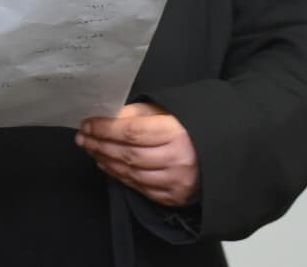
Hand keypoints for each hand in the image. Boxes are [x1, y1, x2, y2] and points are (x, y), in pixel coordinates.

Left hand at [76, 102, 199, 207]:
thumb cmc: (191, 126)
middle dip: (100, 145)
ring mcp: (178, 182)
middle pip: (128, 155)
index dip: (105, 129)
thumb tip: (108, 117)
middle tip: (82, 138)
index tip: (87, 124)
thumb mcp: (167, 110)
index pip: (131, 132)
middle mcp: (178, 160)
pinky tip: (108, 166)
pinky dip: (121, 177)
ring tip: (92, 150)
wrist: (223, 151)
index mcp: (177, 132)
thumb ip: (137, 113)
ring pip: (132, 174)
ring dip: (107, 161)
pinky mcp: (177, 197)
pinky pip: (141, 189)